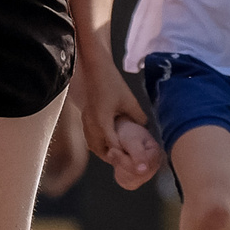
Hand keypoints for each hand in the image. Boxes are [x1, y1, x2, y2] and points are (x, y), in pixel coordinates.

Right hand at [76, 66, 163, 185]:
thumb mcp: (130, 101)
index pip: (113, 146)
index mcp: (102, 122)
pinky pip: (90, 137)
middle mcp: (91, 125)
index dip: (123, 154)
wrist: (94, 69)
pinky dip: (98, 142)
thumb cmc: (112, 83)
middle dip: (111, 157)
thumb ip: (138, 116)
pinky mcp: (84, 117)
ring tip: (116, 153)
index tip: (132, 160)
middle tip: (124, 160)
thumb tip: (145, 126)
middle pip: (99, 149)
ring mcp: (86, 121)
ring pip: (92, 144)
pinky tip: (107, 141)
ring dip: (103, 151)